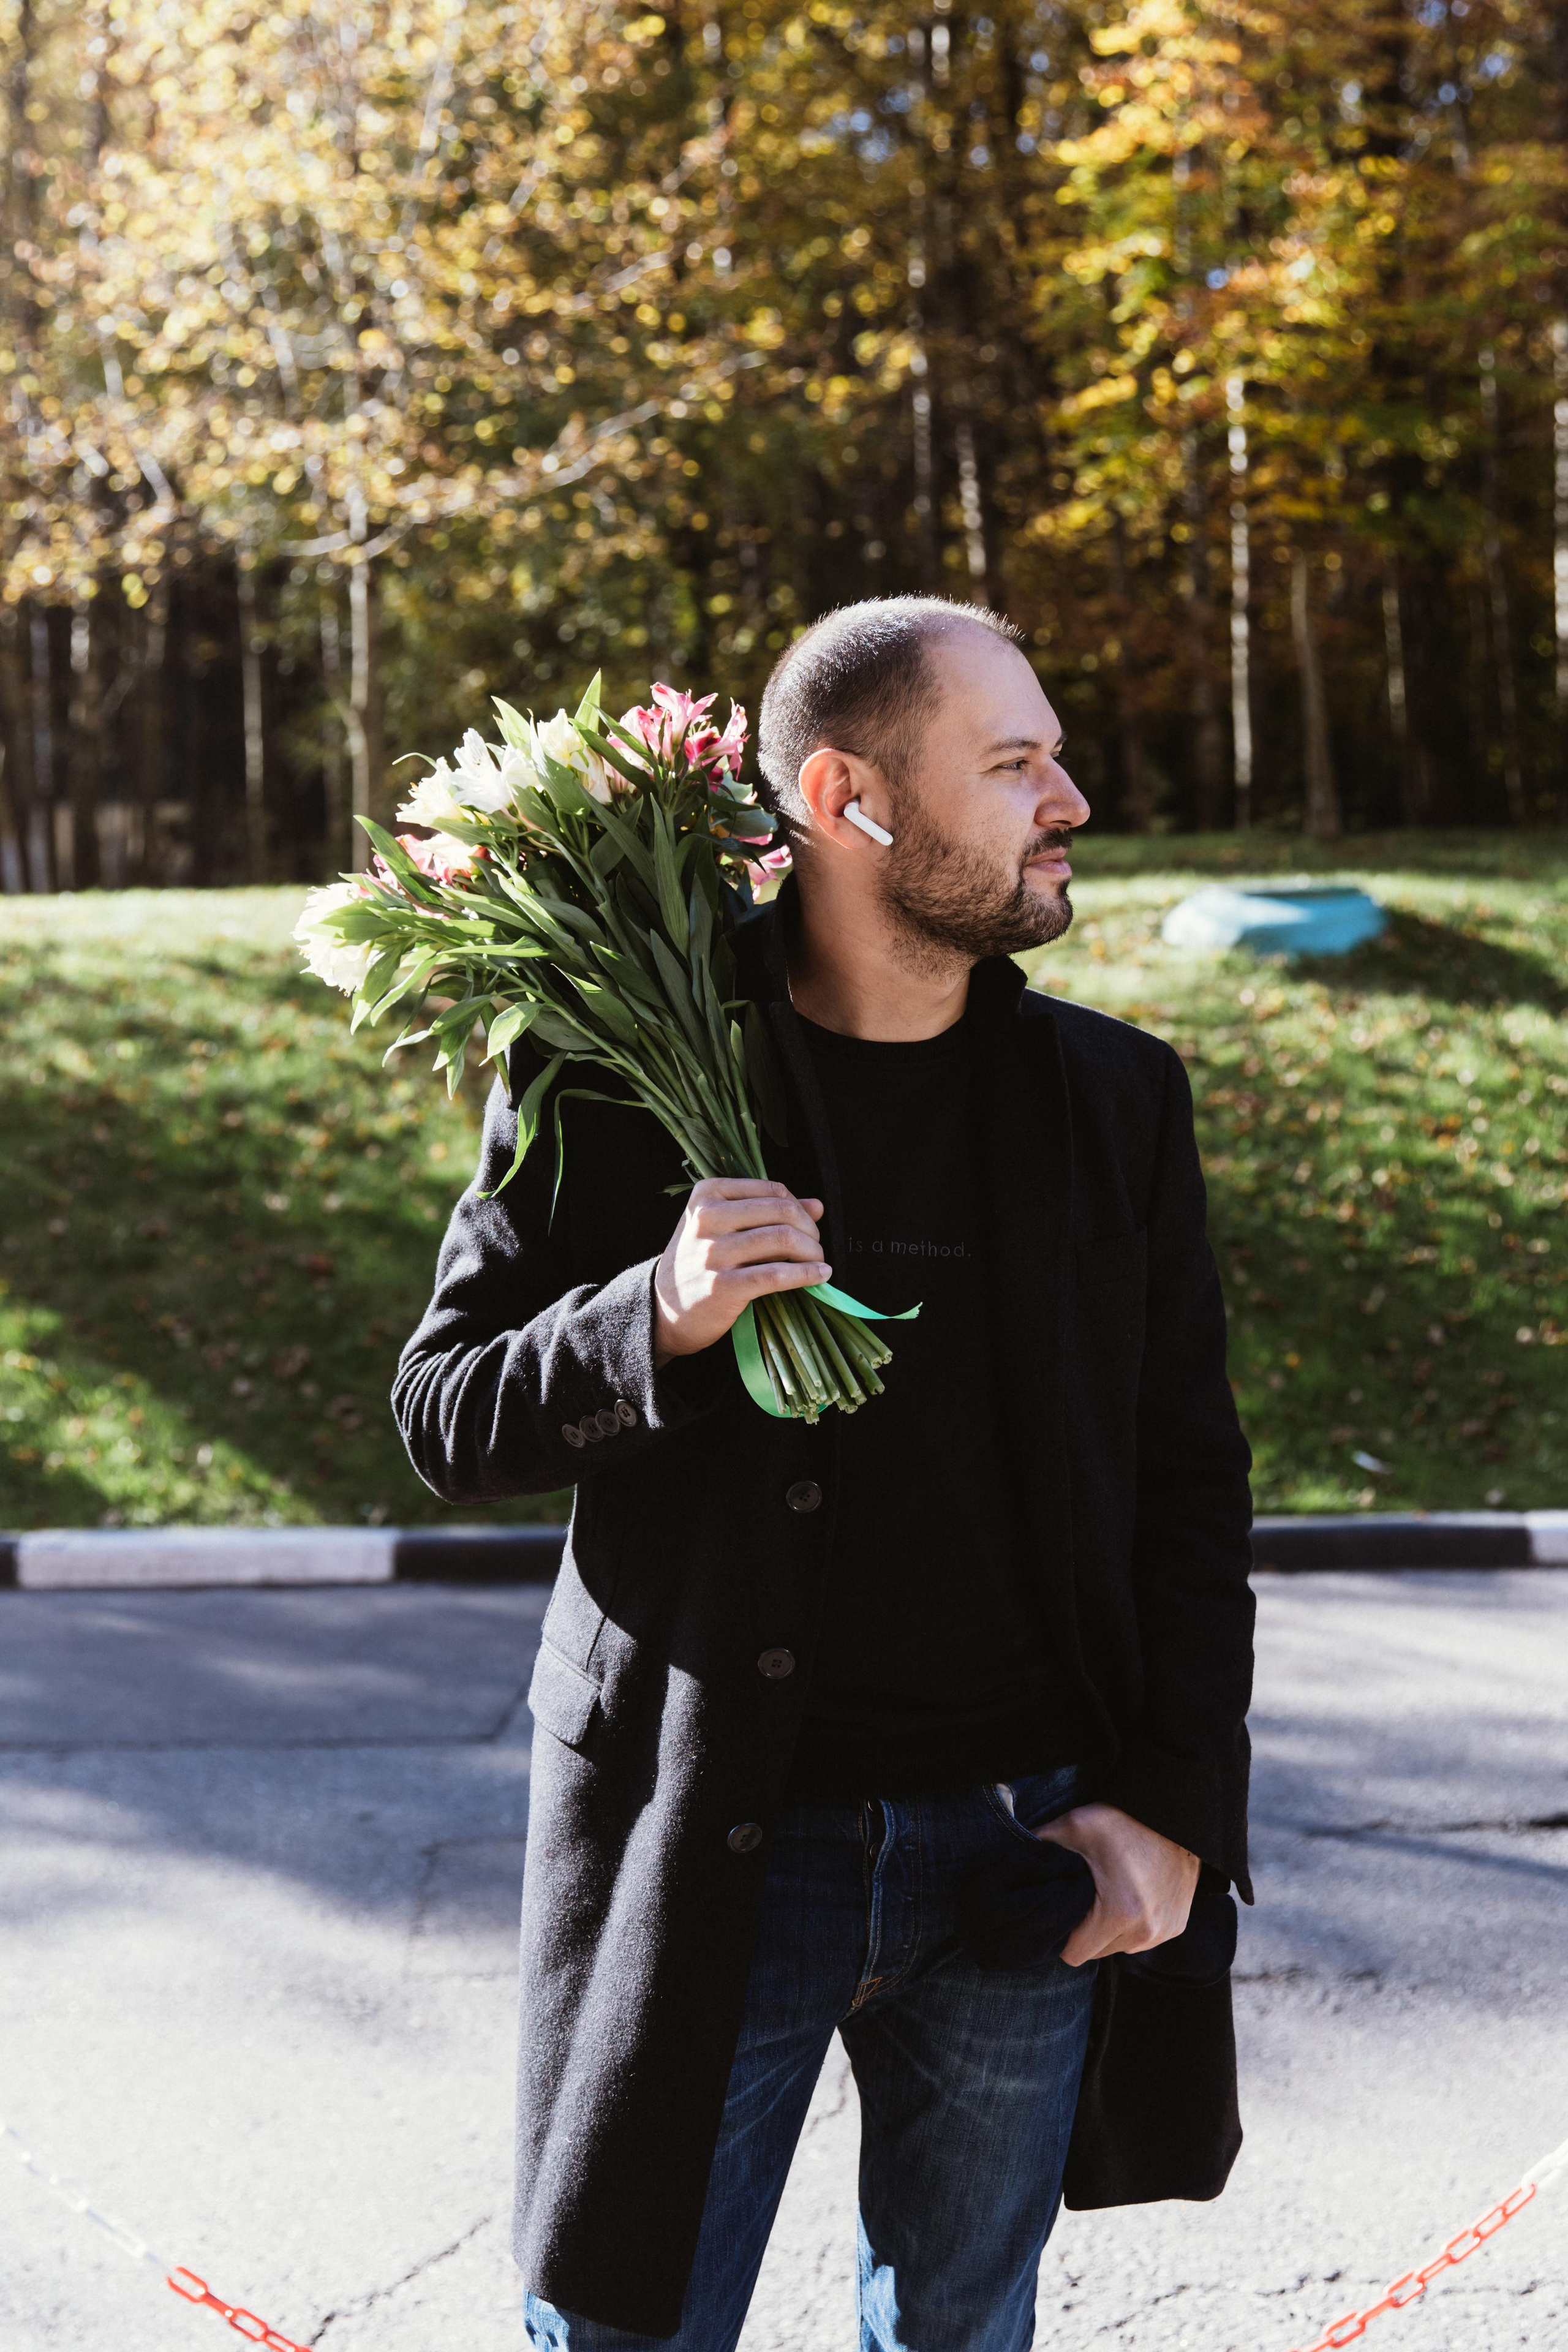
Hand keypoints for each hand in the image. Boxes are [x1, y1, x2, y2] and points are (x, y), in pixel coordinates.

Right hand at [653, 1179, 828, 1366]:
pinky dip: (806, 1274)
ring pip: (782, 1239)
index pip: (772, 1190)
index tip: (808, 1226)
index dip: (799, 1208)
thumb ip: (767, 1212)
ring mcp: (713, 1252)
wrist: (664, 1309)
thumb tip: (817, 1205)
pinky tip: (820, 1276)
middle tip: (816, 1246)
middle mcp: (707, 1218)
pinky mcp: (722, 1286)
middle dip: (810, 1229)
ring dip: (813, 1251)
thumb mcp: (724, 1227)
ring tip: (819, 1262)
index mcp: (707, 1194)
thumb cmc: (700, 1263)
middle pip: (781, 1211)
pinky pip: (777, 1274)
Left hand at [1034, 1802, 1198, 1967]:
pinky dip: (1132, 1924)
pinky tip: (1129, 1894)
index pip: (1073, 1954)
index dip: (1060, 1935)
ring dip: (1108, 1929)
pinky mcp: (1178, 1926)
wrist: (1177, 1813)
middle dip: (1084, 1931)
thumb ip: (1040, 1845)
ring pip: (1119, 1948)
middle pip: (1096, 1953)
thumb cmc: (1125, 1820)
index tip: (1059, 1911)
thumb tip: (1010, 1855)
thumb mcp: (1075, 1825)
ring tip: (1106, 1892)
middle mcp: (1146, 1932)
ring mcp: (1165, 1932)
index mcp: (1118, 1915)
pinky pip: (1142, 1939)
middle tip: (1081, 1897)